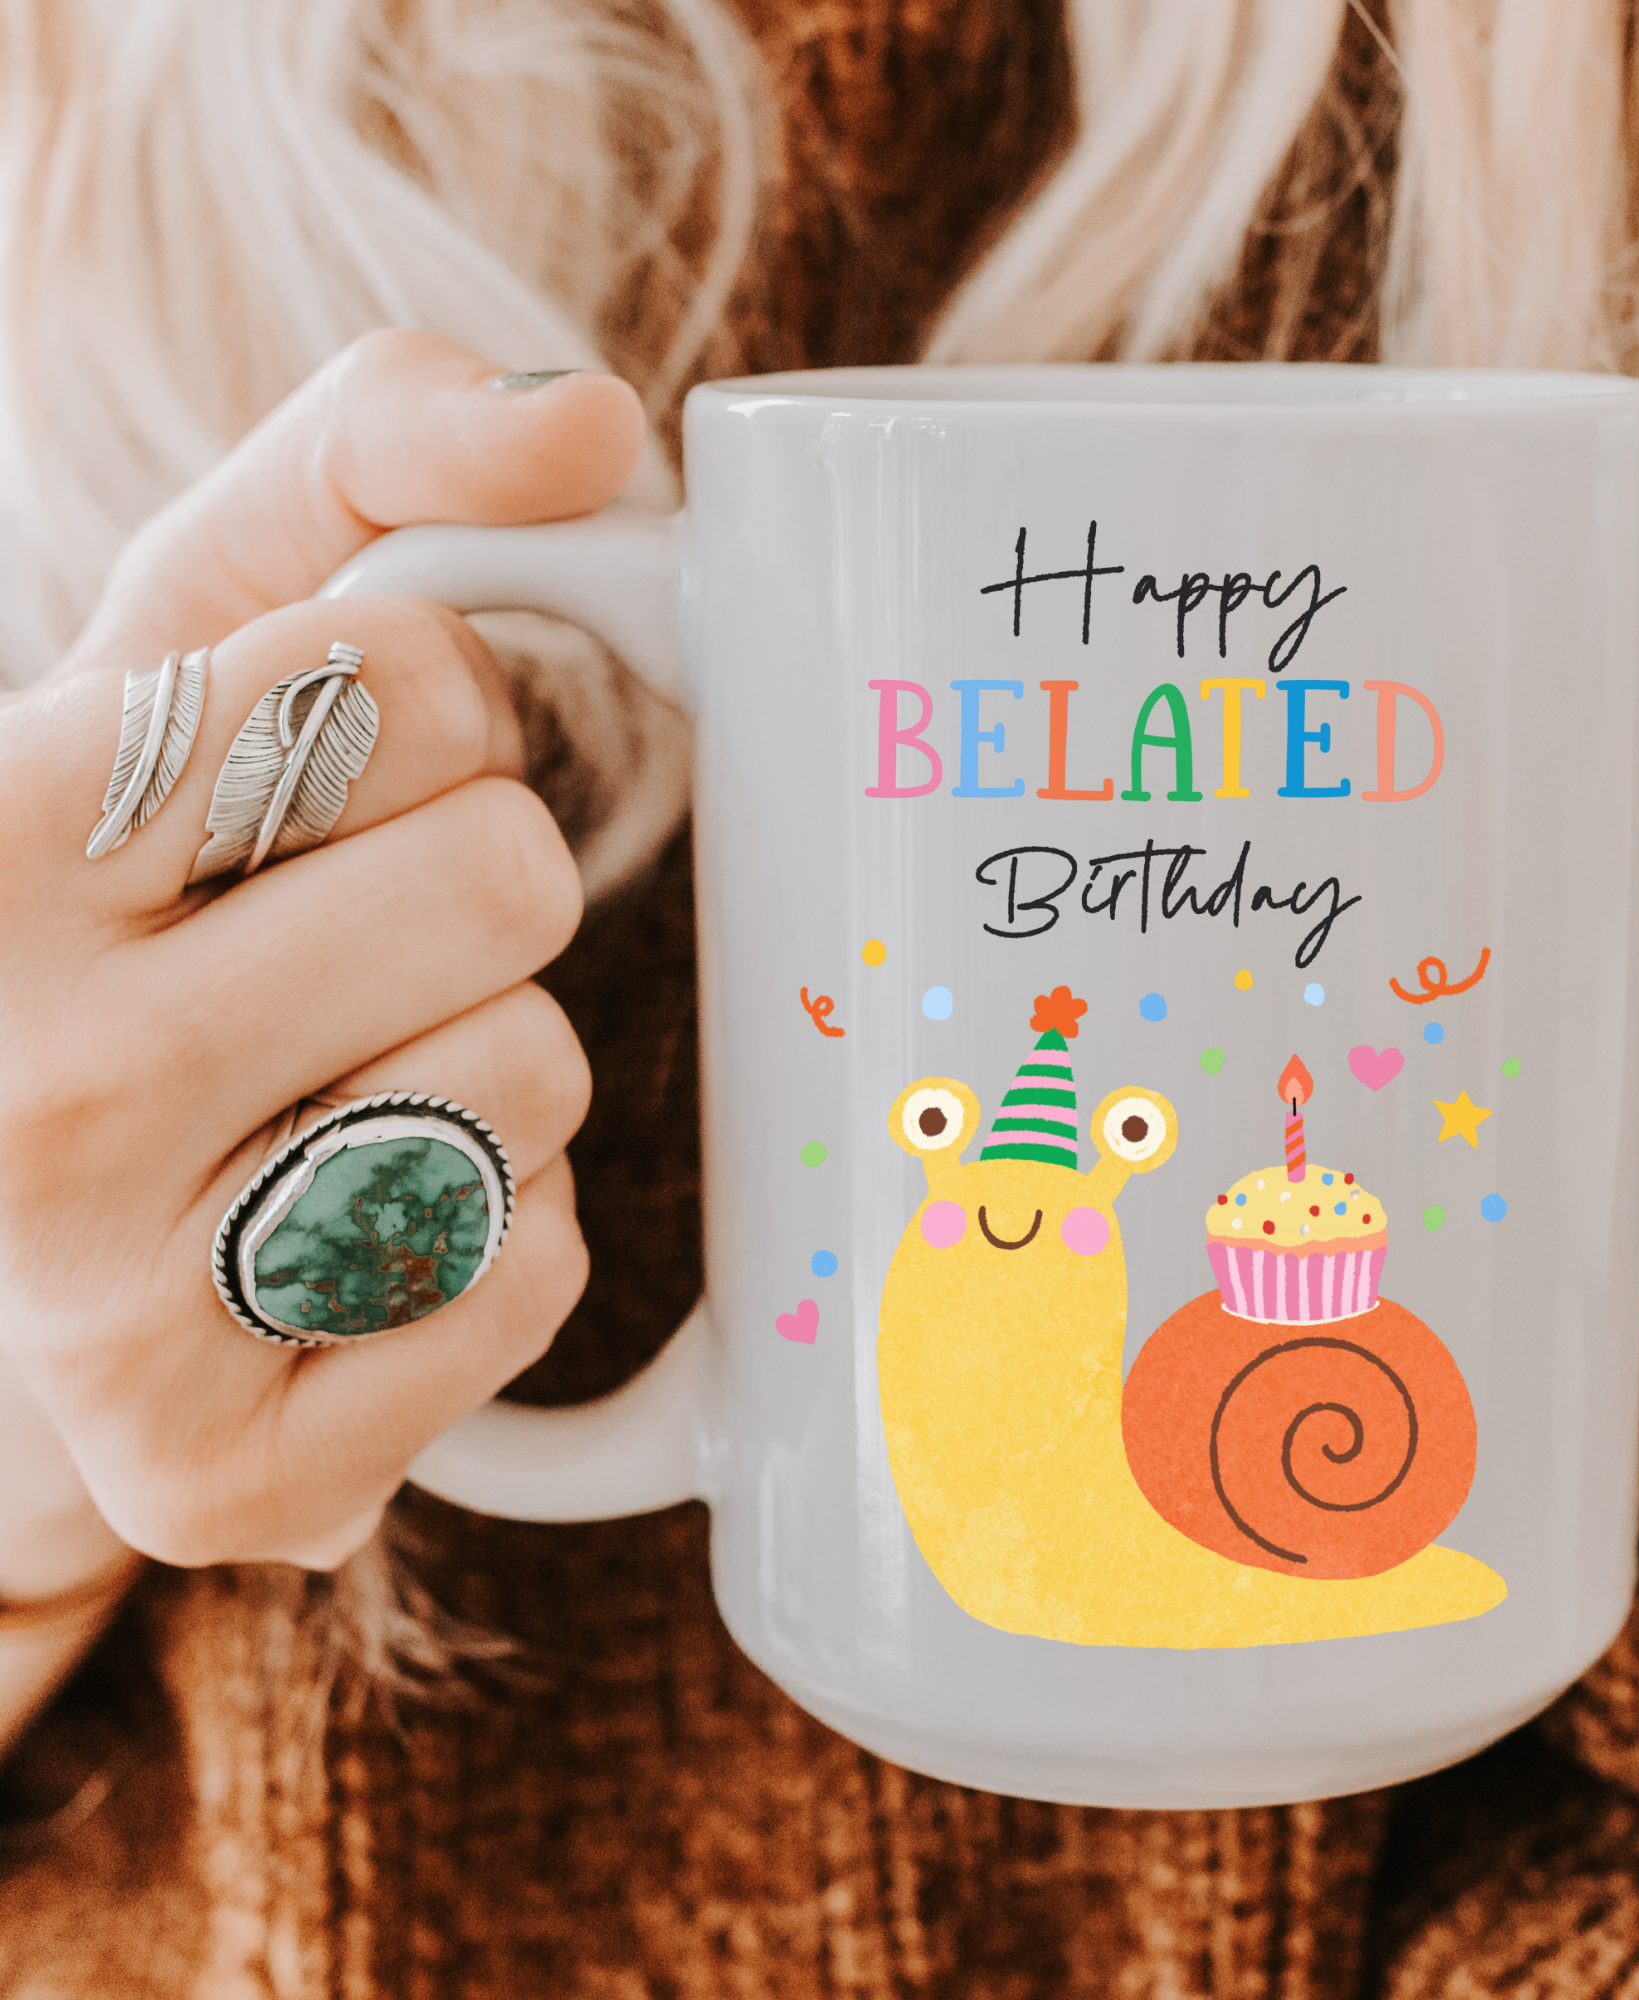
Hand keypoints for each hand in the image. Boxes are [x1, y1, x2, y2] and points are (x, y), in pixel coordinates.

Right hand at [0, 331, 646, 1569]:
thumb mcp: (189, 640)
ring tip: (337, 1084)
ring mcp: (112, 1314)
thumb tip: (593, 424)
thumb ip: (374, 461)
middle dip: (474, 888)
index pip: (422, 676)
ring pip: (532, 1079)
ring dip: (487, 1063)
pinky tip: (361, 1228)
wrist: (11, 1197)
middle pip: (506, 879)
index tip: (328, 781)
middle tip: (346, 944)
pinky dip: (499, 1235)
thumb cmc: (132, 892)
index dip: (436, 713)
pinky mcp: (229, 1476)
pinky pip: (534, 1275)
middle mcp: (19, 1084)